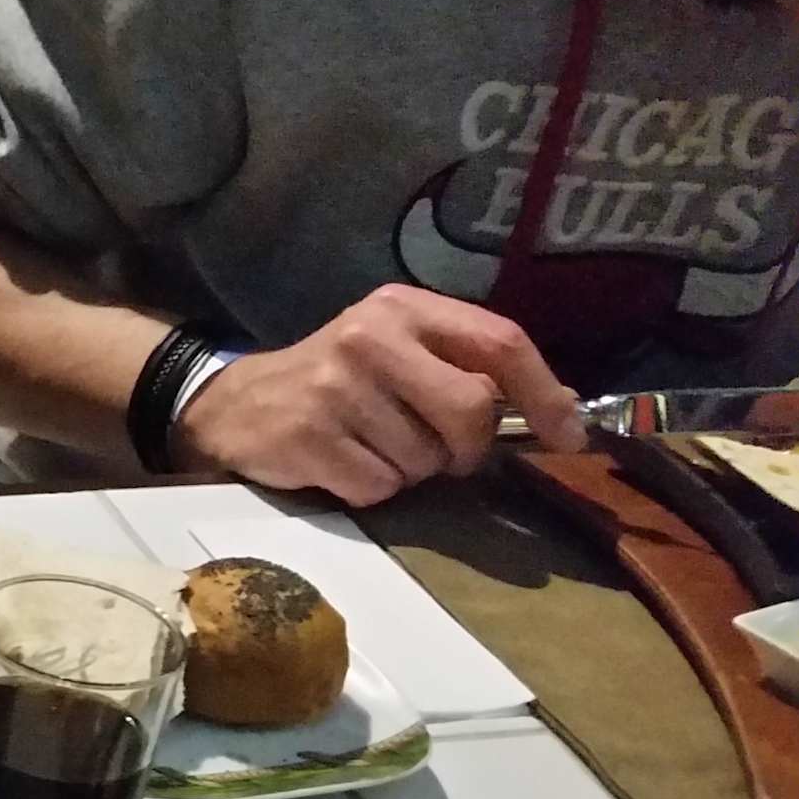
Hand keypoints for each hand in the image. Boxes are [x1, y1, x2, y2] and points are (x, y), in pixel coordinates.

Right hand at [171, 285, 585, 505]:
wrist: (231, 406)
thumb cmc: (333, 383)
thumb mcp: (395, 351)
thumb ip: (464, 367)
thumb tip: (559, 409)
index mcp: (402, 309)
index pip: (499, 342)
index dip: (544, 393)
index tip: (567, 435)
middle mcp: (369, 338)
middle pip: (471, 408)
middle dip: (467, 448)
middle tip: (443, 455)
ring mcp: (335, 388)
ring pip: (424, 459)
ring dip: (409, 470)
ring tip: (369, 448)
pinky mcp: (309, 438)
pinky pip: (379, 486)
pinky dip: (370, 489)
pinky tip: (341, 465)